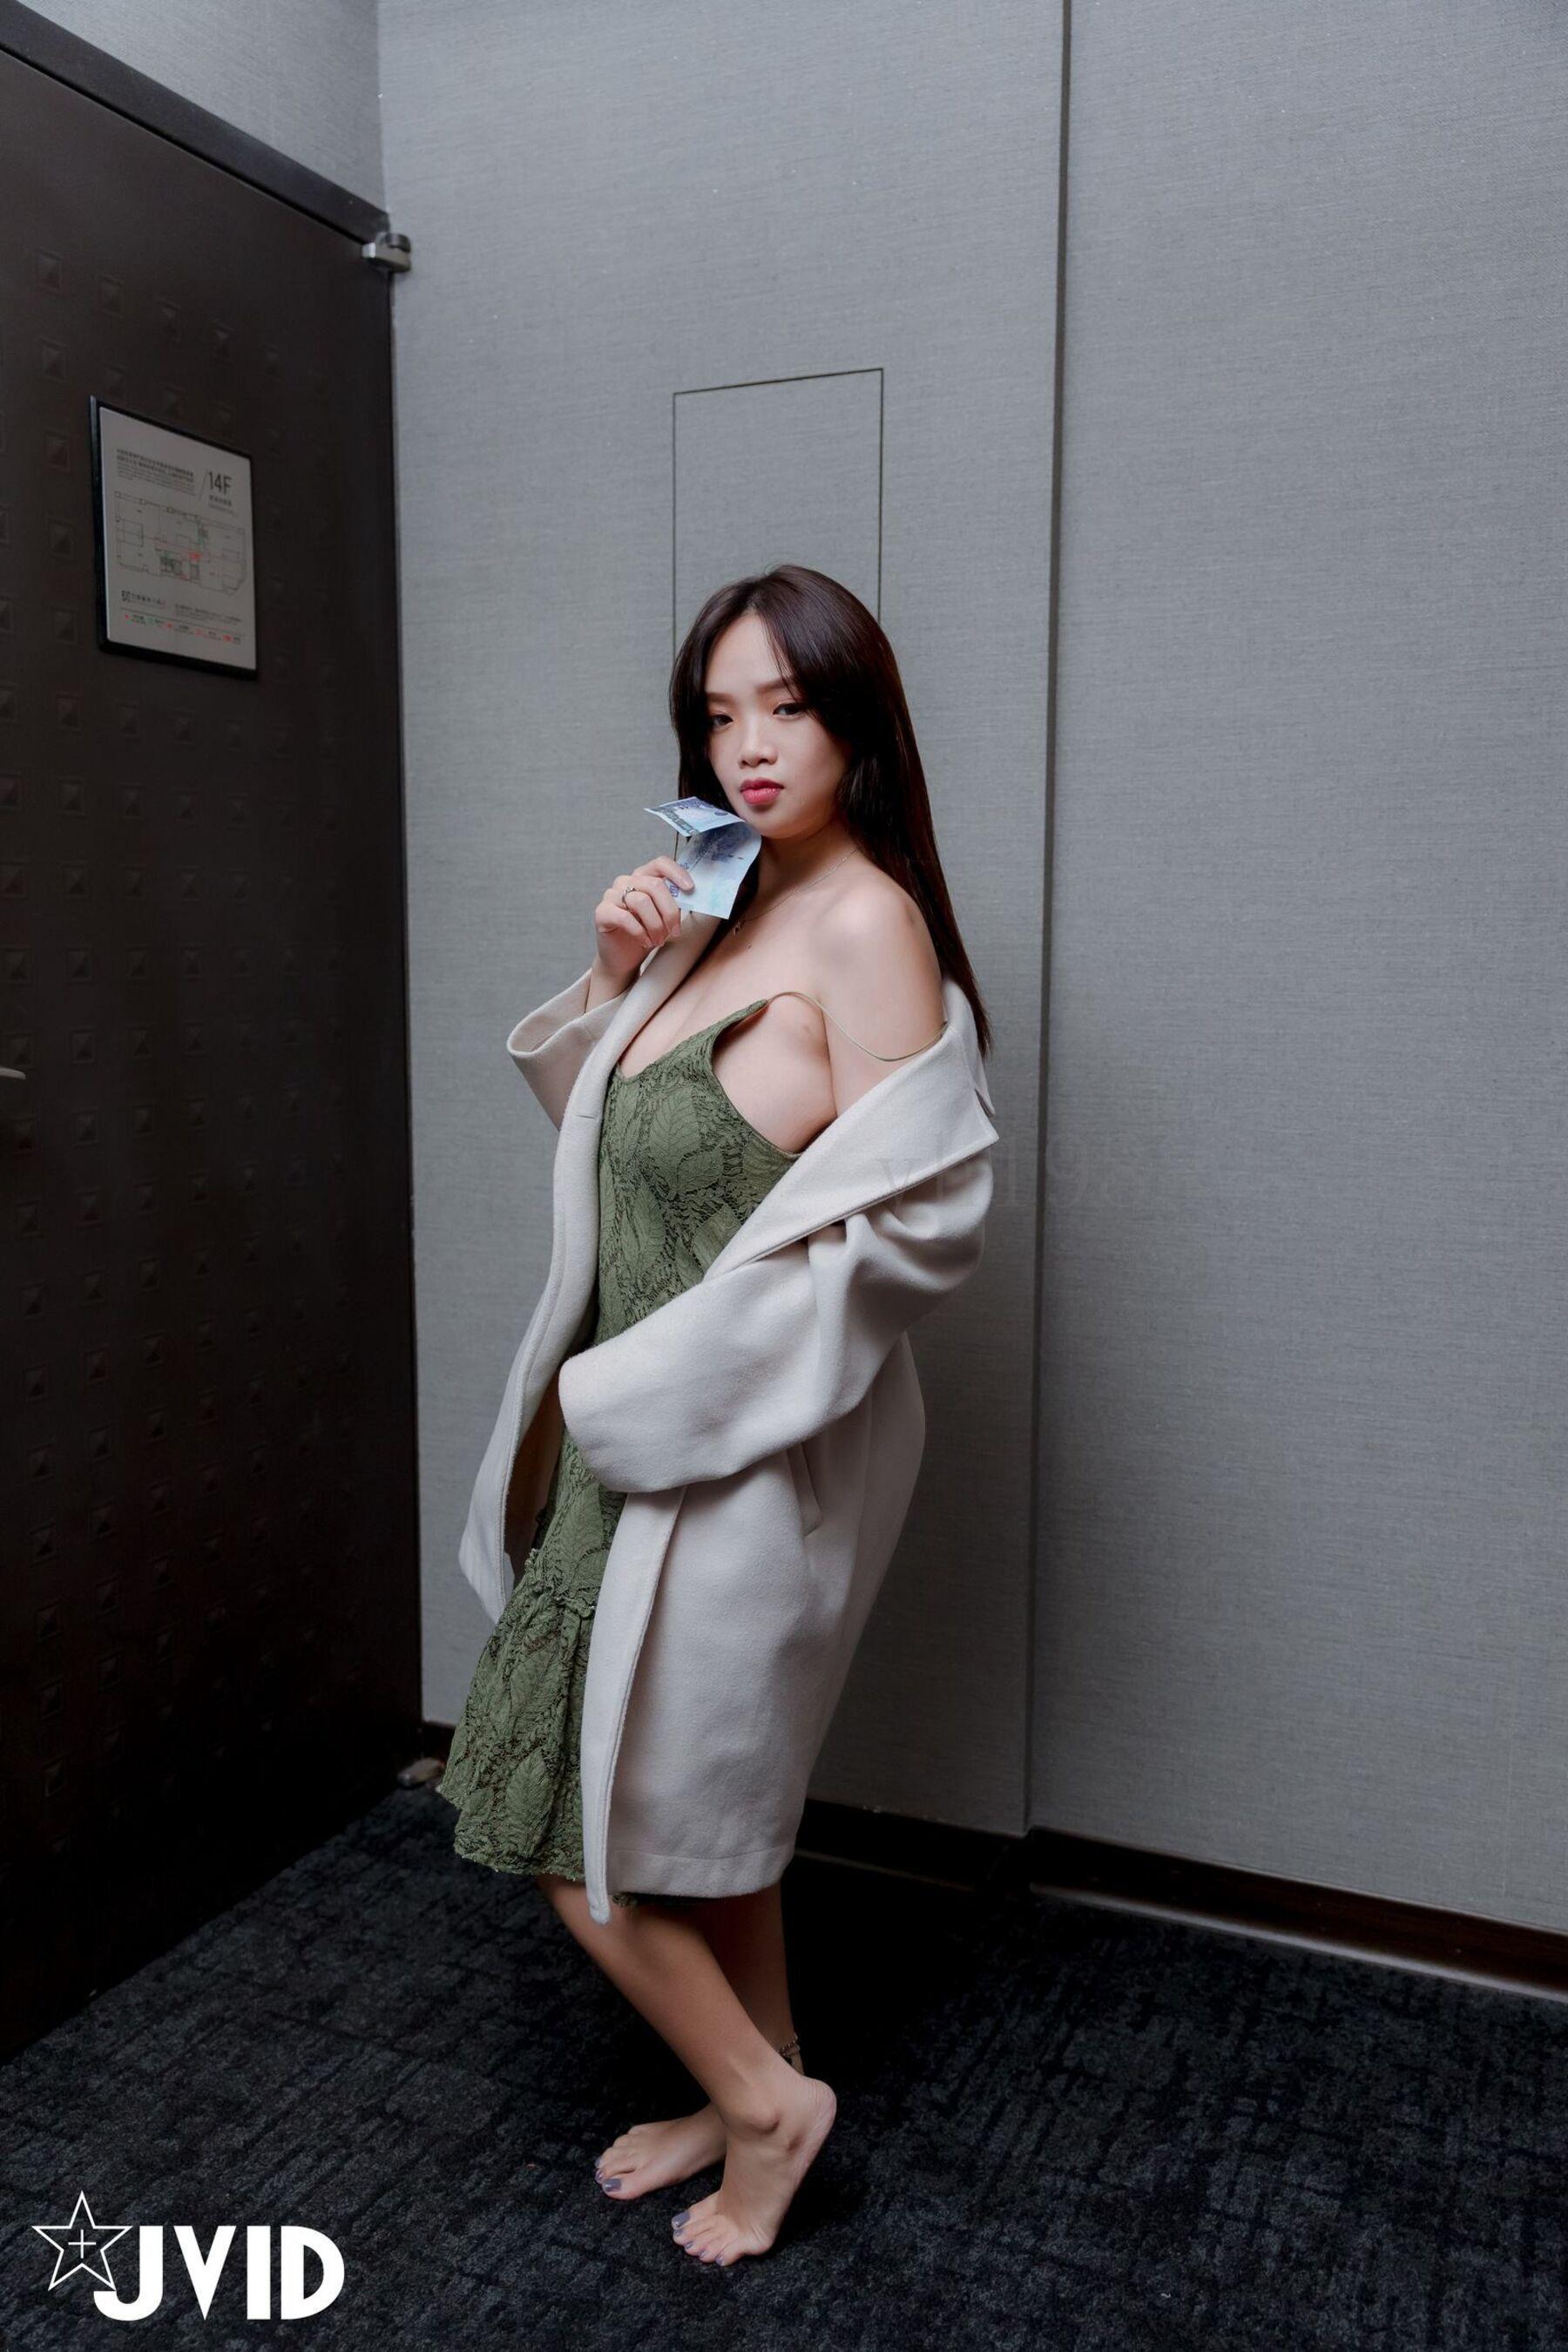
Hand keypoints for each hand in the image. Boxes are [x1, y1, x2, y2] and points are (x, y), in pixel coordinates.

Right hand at [592, 857, 694, 987]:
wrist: (623, 959)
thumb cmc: (645, 935)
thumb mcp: (664, 917)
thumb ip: (673, 903)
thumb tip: (690, 895)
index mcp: (642, 878)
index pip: (660, 863)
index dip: (677, 873)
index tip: (690, 889)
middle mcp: (625, 882)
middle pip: (655, 885)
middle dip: (669, 911)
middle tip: (675, 931)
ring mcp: (611, 896)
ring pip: (641, 901)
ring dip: (655, 925)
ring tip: (659, 940)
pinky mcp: (602, 912)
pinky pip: (624, 917)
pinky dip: (640, 932)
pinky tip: (645, 942)